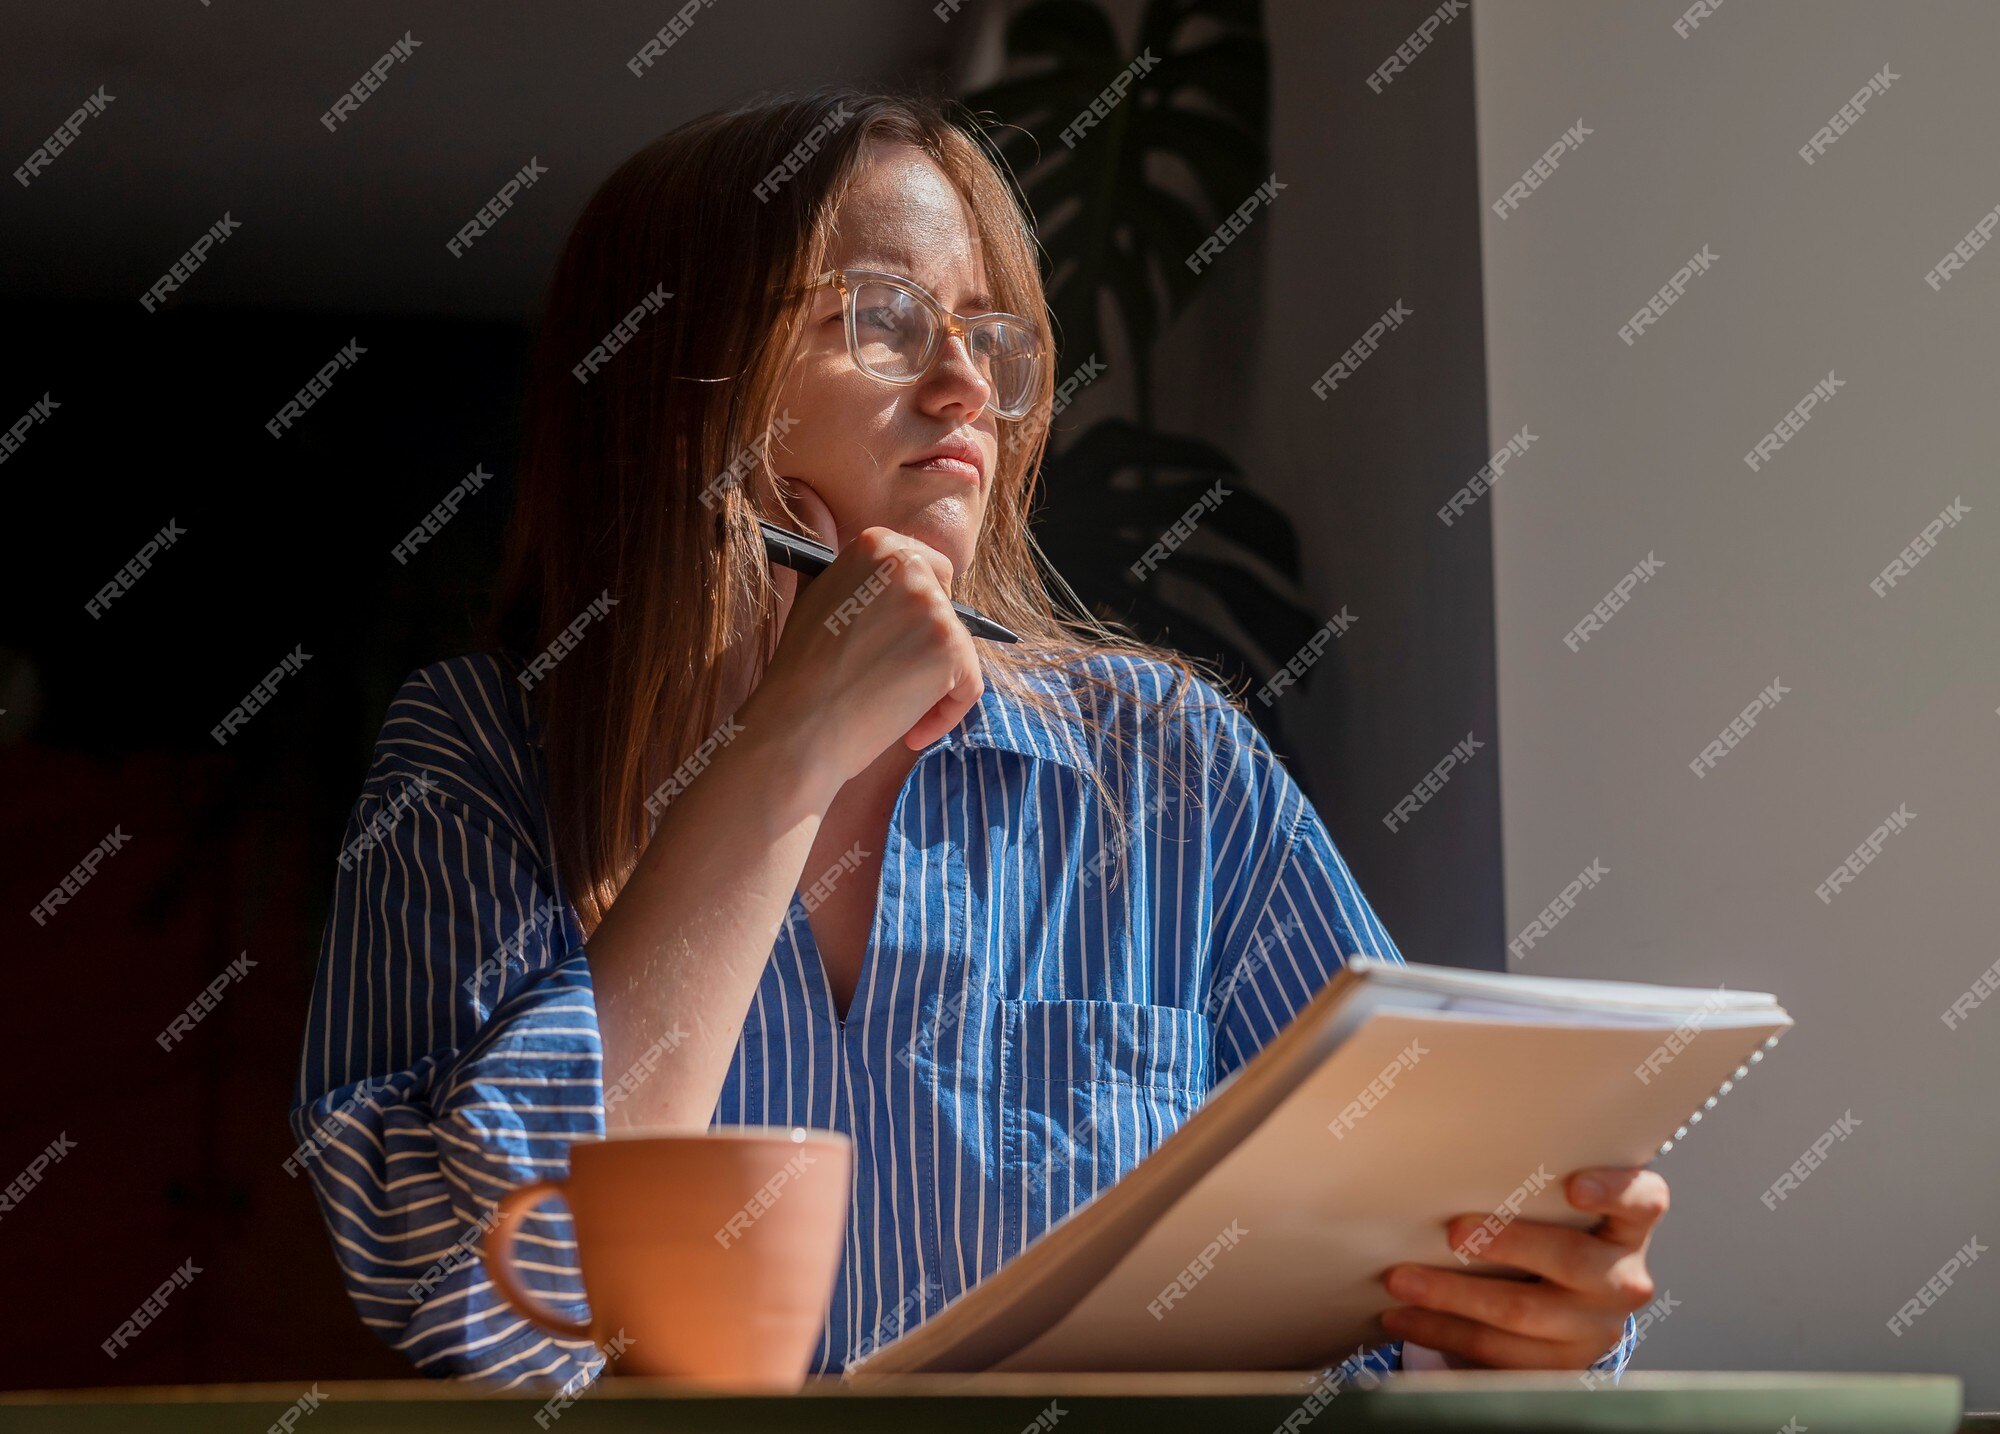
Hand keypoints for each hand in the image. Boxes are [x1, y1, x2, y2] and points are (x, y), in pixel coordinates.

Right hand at [736, 477, 983, 787]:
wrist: (796, 727)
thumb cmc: (801, 674)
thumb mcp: (819, 599)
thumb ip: (859, 580)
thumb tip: (886, 576)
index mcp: (876, 545)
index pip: (927, 568)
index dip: (916, 611)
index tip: (897, 642)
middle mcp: (907, 565)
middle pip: (948, 603)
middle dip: (930, 641)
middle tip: (896, 677)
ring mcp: (931, 605)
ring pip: (957, 647)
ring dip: (933, 683)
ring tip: (892, 711)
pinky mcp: (950, 647)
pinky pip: (969, 684)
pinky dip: (946, 714)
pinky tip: (910, 734)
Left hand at [1377, 1167, 1667, 1368]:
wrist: (1573, 1306)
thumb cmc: (1554, 1232)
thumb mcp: (1559, 1208)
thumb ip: (1534, 1186)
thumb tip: (1452, 1158)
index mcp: (1629, 1226)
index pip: (1642, 1202)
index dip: (1612, 1193)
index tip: (1574, 1187)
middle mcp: (1623, 1277)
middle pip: (1569, 1259)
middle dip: (1506, 1244)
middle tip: (1453, 1232)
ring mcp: (1597, 1326)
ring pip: (1523, 1313)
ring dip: (1453, 1296)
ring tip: (1402, 1281)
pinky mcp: (1562, 1365)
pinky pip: (1498, 1353)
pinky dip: (1443, 1332)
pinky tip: (1405, 1318)